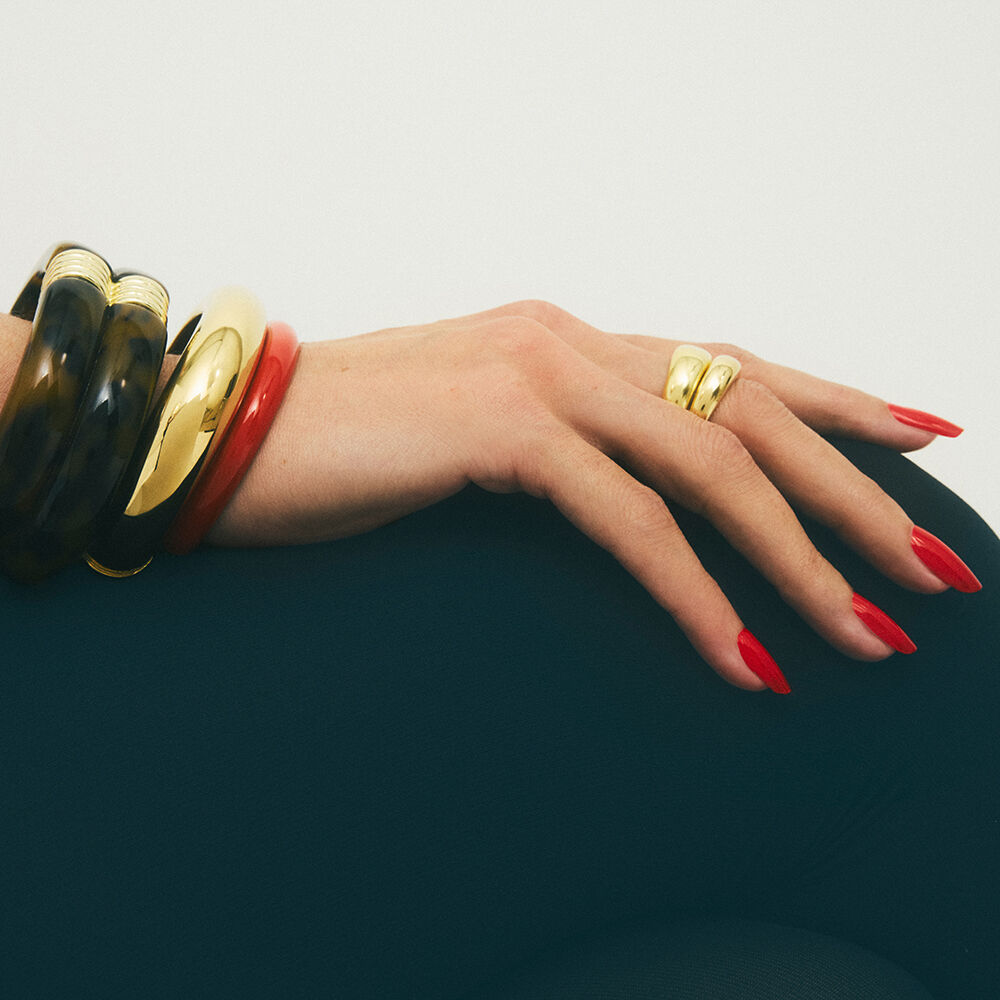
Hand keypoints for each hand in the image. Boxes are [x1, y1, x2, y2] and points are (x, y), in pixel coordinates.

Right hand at [206, 299, 977, 691]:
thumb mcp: (479, 432)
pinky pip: (629, 517)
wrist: (230, 429)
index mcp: (570, 341)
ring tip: (864, 633)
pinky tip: (739, 656)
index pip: (729, 363)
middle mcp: (570, 342)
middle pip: (750, 411)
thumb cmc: (349, 442)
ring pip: (710, 463)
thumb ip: (560, 441)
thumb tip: (633, 493)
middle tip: (928, 568)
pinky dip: (693, 590)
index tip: (916, 437)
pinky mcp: (499, 429)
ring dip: (797, 556)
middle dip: (852, 494)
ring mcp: (538, 377)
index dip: (834, 400)